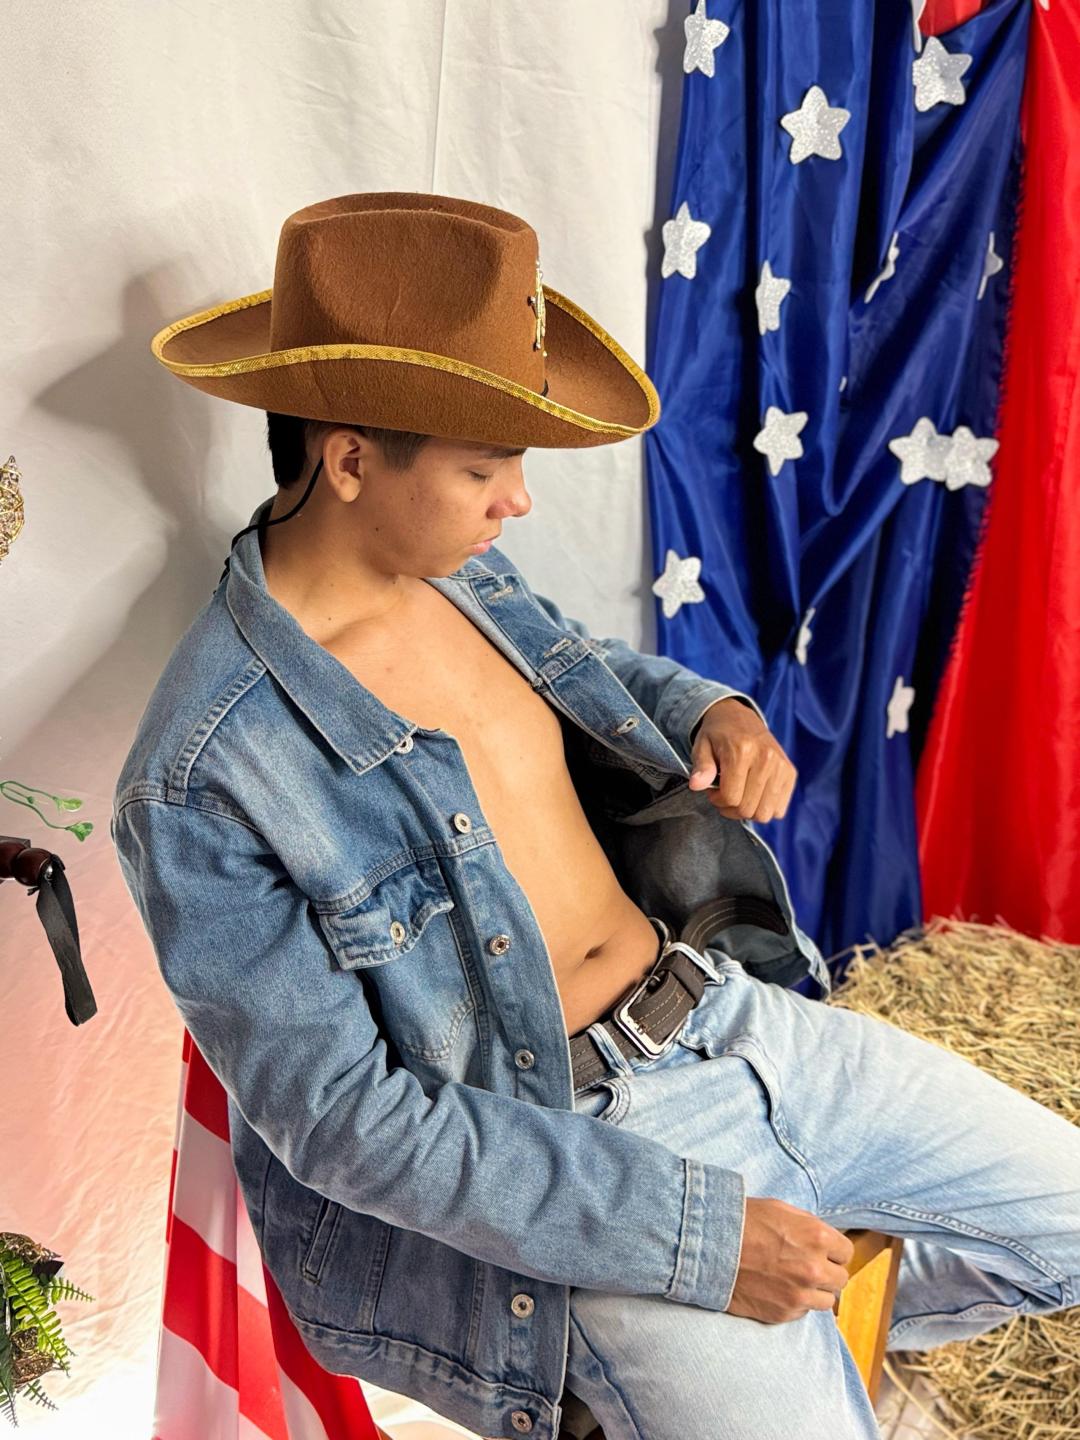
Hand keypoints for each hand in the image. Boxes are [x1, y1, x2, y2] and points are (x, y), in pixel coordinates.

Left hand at [688, 697, 796, 821]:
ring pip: (764, 813)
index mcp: (742, 751)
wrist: (740, 717)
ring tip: (739, 795)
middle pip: (748, 808)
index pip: (731, 797)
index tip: (713, 791)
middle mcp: (766, 758)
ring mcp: (781, 766)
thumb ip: (701, 767)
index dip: (717, 800)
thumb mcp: (702, 746)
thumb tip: (696, 785)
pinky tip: (754, 795)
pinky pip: (779, 809)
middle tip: (724, 793)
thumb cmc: (718, 735)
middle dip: (731, 808)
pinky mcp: (790, 772)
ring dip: (748, 811)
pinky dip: (764, 808)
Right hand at [727, 1197, 854, 1323]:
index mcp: (817, 1237)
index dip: (834, 1251)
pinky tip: (777, 1289)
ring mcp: (800, 1295)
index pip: (846, 1252)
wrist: (709, 1247)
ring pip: (826, 1301)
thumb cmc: (742, 1221)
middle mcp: (814, 1269)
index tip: (823, 1251)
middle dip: (827, 1272)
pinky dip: (795, 1303)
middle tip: (807, 1265)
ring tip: (792, 1280)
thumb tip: (824, 1238)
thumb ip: (808, 1226)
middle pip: (841, 1279)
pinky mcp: (784, 1313)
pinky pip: (803, 1313)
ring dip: (814, 1291)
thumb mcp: (780, 1209)